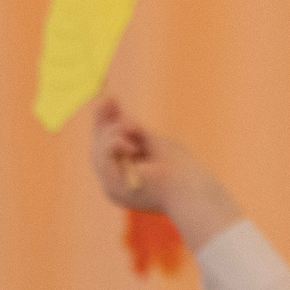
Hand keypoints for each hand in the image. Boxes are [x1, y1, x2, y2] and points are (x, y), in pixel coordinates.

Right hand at [89, 97, 239, 243]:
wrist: (191, 191)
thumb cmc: (180, 169)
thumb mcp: (153, 141)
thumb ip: (132, 128)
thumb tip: (112, 101)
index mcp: (128, 180)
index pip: (109, 150)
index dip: (107, 125)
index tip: (111, 100)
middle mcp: (117, 187)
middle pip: (98, 149)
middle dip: (102, 122)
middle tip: (110, 98)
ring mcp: (113, 189)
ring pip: (98, 150)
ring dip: (115, 132)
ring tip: (136, 129)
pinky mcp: (112, 187)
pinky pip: (101, 156)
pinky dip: (115, 143)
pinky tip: (133, 144)